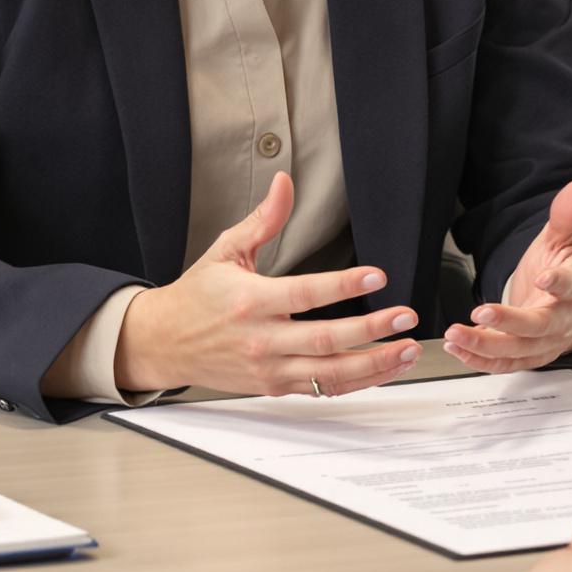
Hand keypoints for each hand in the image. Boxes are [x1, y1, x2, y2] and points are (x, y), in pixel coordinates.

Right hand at [115, 172, 420, 395]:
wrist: (164, 343)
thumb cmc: (197, 295)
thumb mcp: (226, 250)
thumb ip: (264, 219)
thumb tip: (286, 182)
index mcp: (250, 301)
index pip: (304, 293)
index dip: (343, 285)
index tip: (377, 275)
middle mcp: (261, 340)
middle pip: (324, 340)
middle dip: (371, 330)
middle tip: (405, 315)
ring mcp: (269, 369)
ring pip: (328, 374)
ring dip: (373, 364)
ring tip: (406, 348)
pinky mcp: (274, 387)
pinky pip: (321, 389)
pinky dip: (356, 382)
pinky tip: (383, 368)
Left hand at [442, 179, 571, 372]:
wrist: (569, 302)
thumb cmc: (564, 266)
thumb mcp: (565, 238)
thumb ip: (567, 215)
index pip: (571, 287)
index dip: (558, 284)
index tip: (542, 278)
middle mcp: (562, 321)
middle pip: (538, 327)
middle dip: (508, 323)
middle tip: (480, 311)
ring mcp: (544, 343)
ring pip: (516, 351)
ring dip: (484, 346)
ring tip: (454, 335)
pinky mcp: (526, 355)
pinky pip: (503, 364)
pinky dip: (478, 360)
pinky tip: (456, 349)